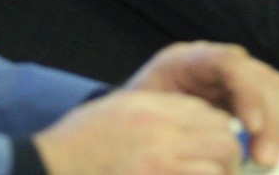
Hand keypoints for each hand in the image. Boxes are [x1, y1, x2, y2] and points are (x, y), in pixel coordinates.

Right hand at [35, 90, 241, 174]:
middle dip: (229, 158)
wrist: (50, 167)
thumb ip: (155, 113)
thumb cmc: (77, 144)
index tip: (215, 150)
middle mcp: (161, 132)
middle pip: (223, 138)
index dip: (218, 133)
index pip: (208, 114)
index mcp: (150, 109)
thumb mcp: (116, 112)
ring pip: (220, 163)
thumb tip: (193, 124)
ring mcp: (162, 162)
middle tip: (221, 172)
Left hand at [124, 42, 278, 167]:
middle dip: (270, 117)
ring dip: (278, 125)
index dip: (247, 92)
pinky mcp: (240, 94)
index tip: (251, 127)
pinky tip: (267, 151)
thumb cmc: (131, 119)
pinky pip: (269, 103)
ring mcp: (231, 76)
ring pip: (271, 88)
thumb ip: (171, 121)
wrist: (126, 122)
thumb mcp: (144, 116)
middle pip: (259, 75)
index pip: (229, 62)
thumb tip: (211, 139)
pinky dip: (275, 127)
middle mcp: (215, 62)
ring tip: (268, 160)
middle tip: (265, 158)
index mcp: (186, 60)